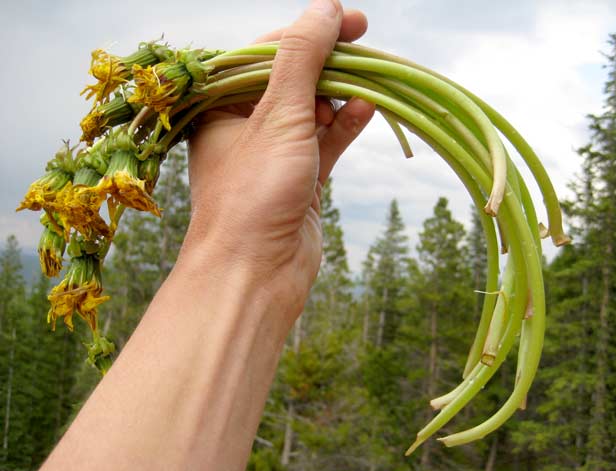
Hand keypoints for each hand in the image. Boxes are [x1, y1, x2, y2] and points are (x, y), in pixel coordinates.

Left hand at [183, 0, 374, 324]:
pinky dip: (346, 125)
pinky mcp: (299, 179)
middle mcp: (243, 127)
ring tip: (370, 83)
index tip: (352, 20)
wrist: (254, 275)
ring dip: (342, 96)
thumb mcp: (278, 116)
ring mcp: (274, 154)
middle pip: (294, 79)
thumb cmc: (253, 193)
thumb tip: (325, 8)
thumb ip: (301, 58)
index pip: (266, 53)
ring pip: (314, 110)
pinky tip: (367, 109)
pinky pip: (325, 141)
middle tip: (367, 46)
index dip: (310, 32)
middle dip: (331, 64)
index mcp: (220, 106)